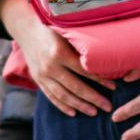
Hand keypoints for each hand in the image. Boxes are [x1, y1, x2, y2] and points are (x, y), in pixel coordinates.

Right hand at [0, 0, 114, 117]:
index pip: (84, 71)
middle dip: (93, 99)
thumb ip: (80, 45)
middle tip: (108, 107)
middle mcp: (50, 66)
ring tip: (94, 112)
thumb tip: (105, 56)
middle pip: (75, 87)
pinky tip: (73, 113)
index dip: (100, 81)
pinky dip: (62, 106)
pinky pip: (50, 96)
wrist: (25, 29)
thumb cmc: (51, 27)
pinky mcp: (37, 79)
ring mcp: (42, 75)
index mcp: (59, 52)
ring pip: (63, 95)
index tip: (113, 88)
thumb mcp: (66, 32)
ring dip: (80, 106)